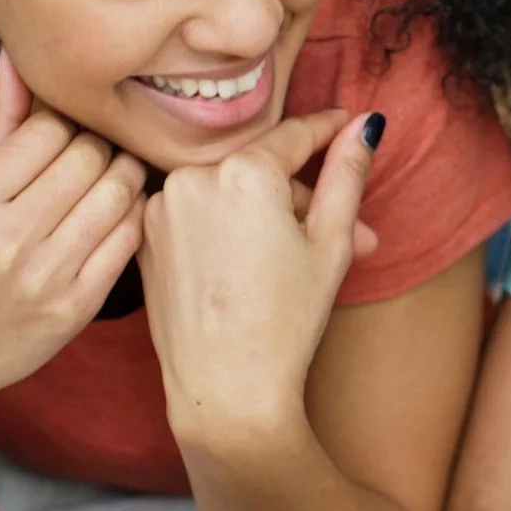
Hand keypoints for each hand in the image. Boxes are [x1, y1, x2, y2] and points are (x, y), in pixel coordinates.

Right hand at [0, 47, 146, 425]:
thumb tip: (17, 57)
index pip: (48, 129)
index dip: (67, 122)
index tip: (68, 131)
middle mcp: (4, 238)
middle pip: (87, 156)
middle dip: (100, 145)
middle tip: (99, 151)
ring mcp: (43, 276)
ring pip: (116, 192)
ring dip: (125, 174)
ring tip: (114, 174)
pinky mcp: (75, 308)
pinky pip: (128, 239)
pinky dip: (134, 216)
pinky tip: (121, 213)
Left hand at [139, 108, 381, 444]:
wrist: (226, 389)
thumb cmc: (286, 321)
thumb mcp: (332, 242)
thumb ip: (347, 173)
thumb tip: (365, 125)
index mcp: (245, 171)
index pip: (296, 134)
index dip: (328, 128)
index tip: (347, 122)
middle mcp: (194, 176)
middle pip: (261, 167)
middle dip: (302, 195)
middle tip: (346, 234)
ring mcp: (161, 206)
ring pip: (227, 189)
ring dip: (263, 211)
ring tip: (296, 259)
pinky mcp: (145, 236)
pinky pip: (196, 213)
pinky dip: (224, 227)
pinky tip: (251, 267)